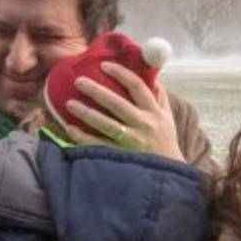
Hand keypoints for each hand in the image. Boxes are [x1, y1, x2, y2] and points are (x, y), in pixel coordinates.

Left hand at [62, 62, 184, 160]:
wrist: (170, 175)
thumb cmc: (166, 142)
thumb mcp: (168, 118)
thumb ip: (159, 96)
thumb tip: (149, 74)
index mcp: (154, 112)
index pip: (137, 86)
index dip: (120, 73)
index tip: (104, 65)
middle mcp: (144, 125)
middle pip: (118, 103)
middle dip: (97, 91)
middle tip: (78, 81)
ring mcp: (133, 142)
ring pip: (107, 124)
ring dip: (86, 113)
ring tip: (69, 103)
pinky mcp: (123, 157)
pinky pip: (100, 146)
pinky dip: (84, 138)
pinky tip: (70, 129)